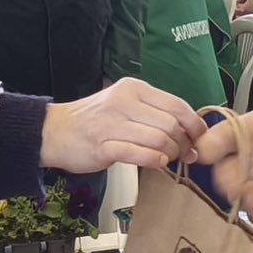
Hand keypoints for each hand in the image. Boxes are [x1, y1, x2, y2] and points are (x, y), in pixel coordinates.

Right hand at [40, 78, 206, 172]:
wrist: (54, 131)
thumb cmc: (93, 121)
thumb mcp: (125, 105)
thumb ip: (155, 115)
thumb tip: (191, 134)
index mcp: (134, 89)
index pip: (177, 105)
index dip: (194, 124)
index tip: (198, 138)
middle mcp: (124, 102)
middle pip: (171, 124)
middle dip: (183, 143)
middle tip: (183, 154)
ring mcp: (112, 124)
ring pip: (158, 139)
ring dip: (170, 154)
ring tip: (167, 159)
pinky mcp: (103, 146)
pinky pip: (138, 153)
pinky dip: (153, 160)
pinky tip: (156, 163)